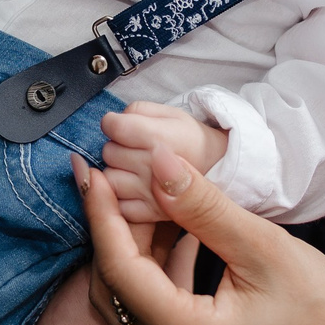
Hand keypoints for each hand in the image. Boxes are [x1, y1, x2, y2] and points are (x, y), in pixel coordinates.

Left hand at [76, 147, 324, 324]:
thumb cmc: (319, 313)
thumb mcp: (263, 248)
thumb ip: (205, 207)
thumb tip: (158, 162)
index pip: (120, 269)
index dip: (102, 215)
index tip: (92, 171)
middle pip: (112, 284)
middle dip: (107, 225)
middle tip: (105, 172)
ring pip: (124, 295)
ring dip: (126, 243)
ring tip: (133, 191)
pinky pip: (146, 303)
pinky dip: (148, 263)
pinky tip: (165, 224)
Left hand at [98, 102, 228, 220]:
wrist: (215, 167)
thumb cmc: (188, 137)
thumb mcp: (170, 113)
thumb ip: (137, 110)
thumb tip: (111, 122)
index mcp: (159, 138)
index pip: (113, 128)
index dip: (112, 123)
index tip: (120, 126)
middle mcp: (153, 167)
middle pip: (108, 153)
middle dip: (116, 147)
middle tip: (134, 148)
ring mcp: (152, 194)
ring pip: (109, 180)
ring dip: (117, 172)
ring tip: (134, 168)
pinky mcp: (150, 214)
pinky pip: (118, 205)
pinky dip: (122, 197)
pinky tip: (135, 188)